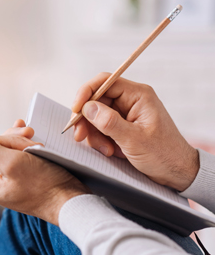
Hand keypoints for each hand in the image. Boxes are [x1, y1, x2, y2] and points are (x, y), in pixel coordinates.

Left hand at [0, 120, 90, 225]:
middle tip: (34, 140)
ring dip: (25, 143)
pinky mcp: (23, 178)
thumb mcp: (12, 164)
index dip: (8, 140)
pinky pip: (21, 156)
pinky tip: (35, 142)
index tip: (27, 140)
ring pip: (11, 149)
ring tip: (39, 145)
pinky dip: (28, 147)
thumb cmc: (44, 185)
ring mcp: (9, 181)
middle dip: (17, 141)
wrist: (69, 200)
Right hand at [72, 72, 198, 191]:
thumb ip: (109, 122)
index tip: (75, 110)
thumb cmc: (164, 155)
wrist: (177, 172)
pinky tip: (109, 151)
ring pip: (96, 115)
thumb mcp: (134, 140)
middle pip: (97, 100)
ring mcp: (125, 113)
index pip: (105, 82)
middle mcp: (131, 100)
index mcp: (138, 95)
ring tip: (105, 150)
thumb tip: (87, 108)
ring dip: (94, 133)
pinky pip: (101, 127)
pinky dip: (100, 139)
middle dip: (87, 119)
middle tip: (80, 136)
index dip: (86, 93)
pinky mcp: (122, 126)